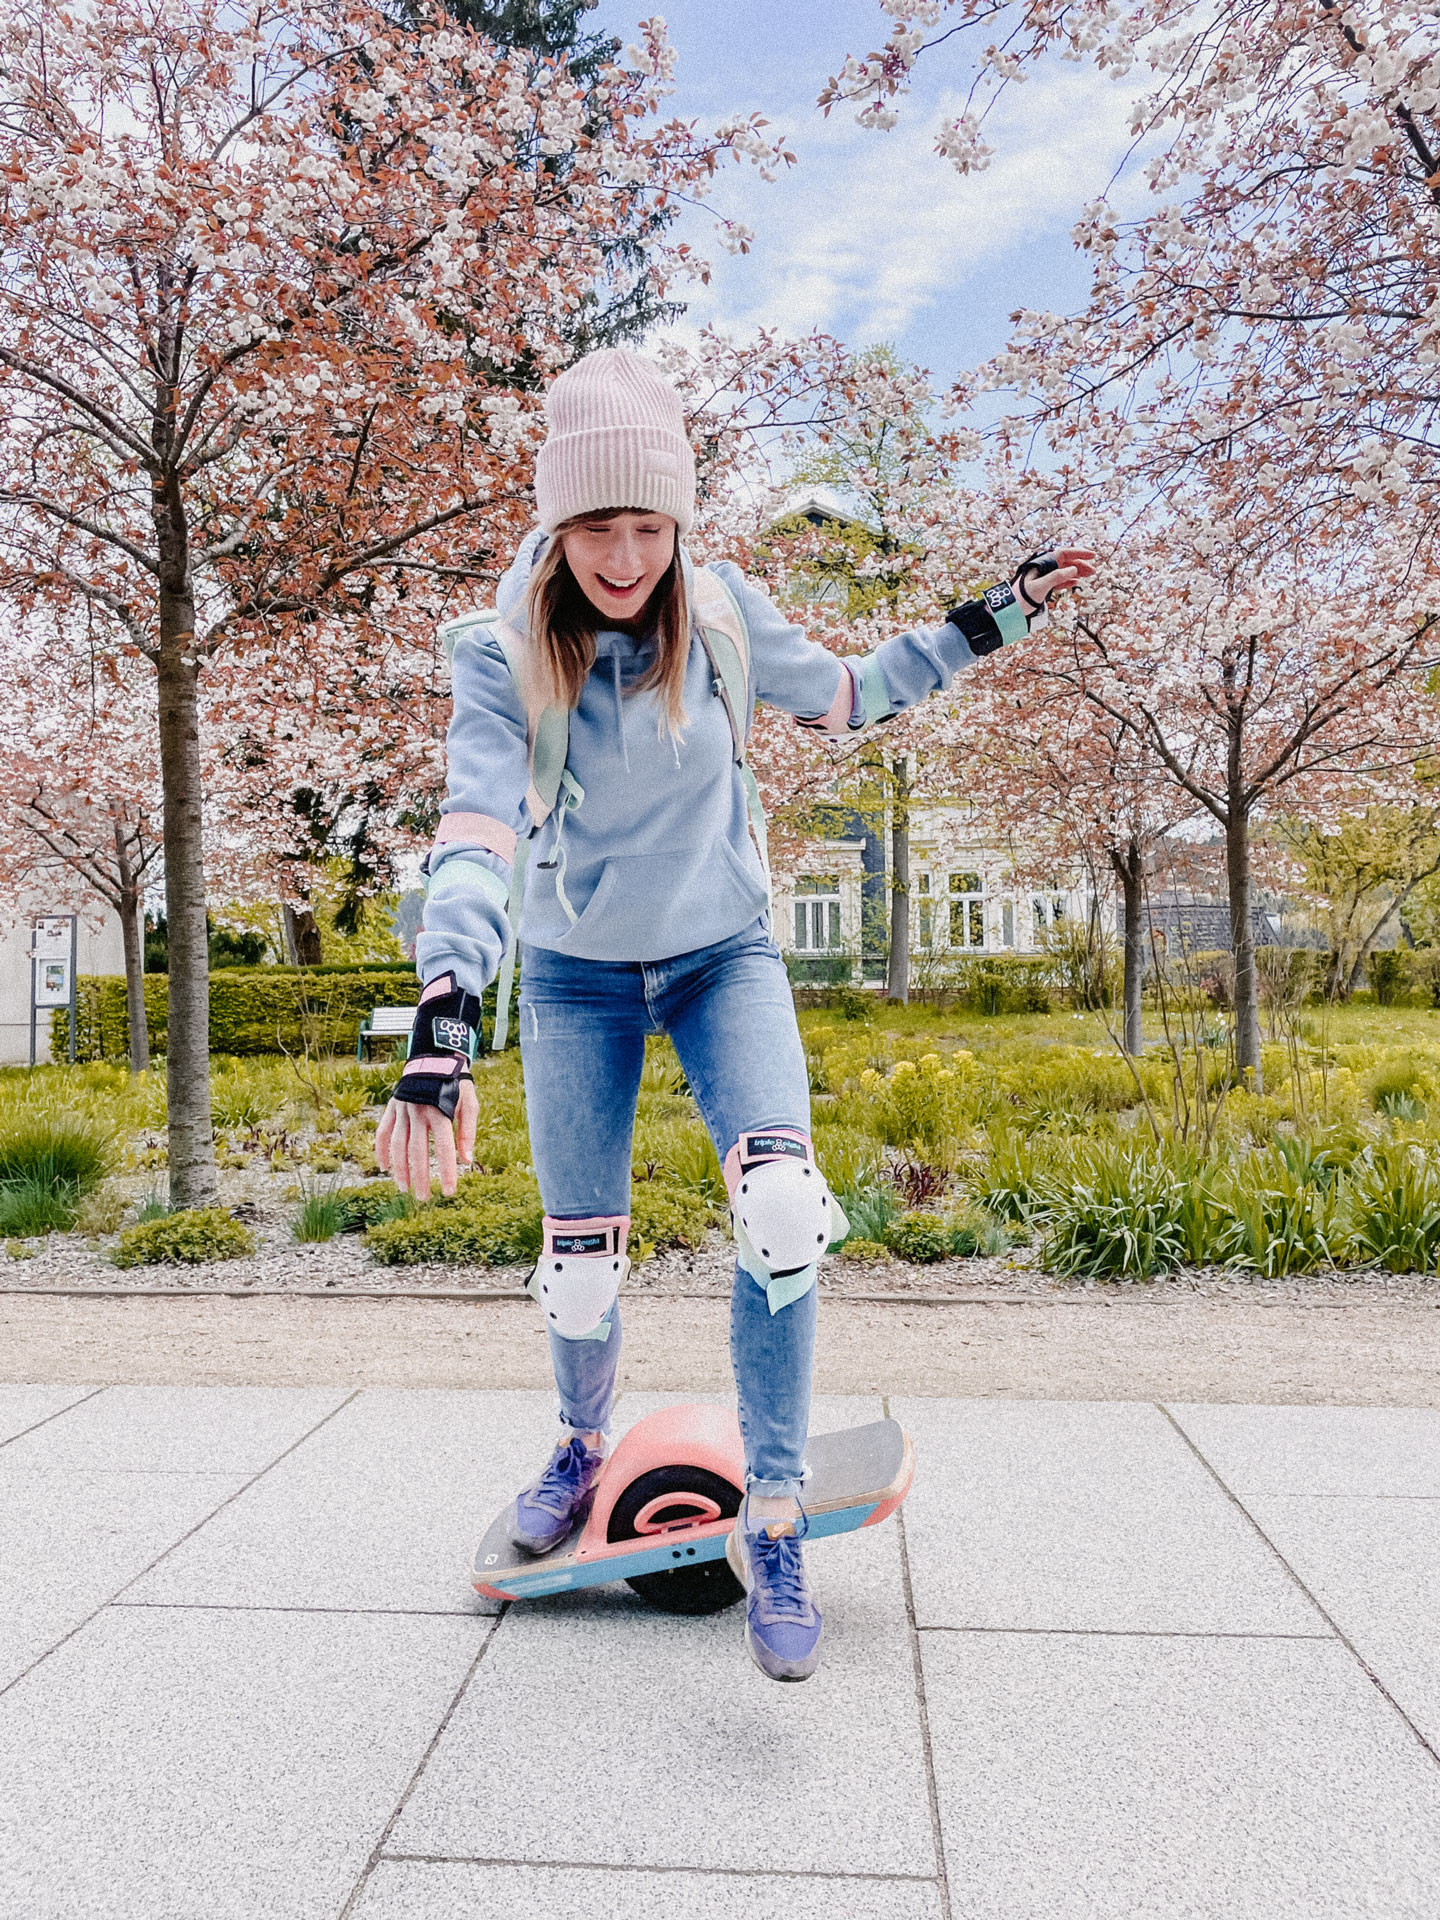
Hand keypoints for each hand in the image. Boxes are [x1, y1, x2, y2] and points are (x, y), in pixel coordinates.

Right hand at [375, 1079, 479, 1201]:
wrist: (435, 1058)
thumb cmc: (456, 1085)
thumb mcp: (470, 1104)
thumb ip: (468, 1132)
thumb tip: (466, 1161)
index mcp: (440, 1112)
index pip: (443, 1148)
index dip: (446, 1171)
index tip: (448, 1192)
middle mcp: (419, 1112)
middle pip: (417, 1151)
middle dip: (420, 1177)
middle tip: (424, 1198)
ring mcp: (402, 1110)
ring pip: (397, 1145)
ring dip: (400, 1169)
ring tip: (405, 1188)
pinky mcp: (392, 1108)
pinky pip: (382, 1132)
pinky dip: (381, 1150)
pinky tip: (385, 1168)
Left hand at [1016, 545, 1096, 611]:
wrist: (1012, 610)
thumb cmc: (1023, 596)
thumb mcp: (1040, 586)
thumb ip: (1057, 577)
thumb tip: (1074, 569)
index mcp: (1043, 563)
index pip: (1064, 553)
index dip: (1079, 553)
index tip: (1092, 555)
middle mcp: (1045, 568)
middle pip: (1067, 562)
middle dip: (1081, 564)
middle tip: (1093, 571)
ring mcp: (1046, 576)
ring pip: (1065, 571)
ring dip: (1078, 572)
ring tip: (1089, 575)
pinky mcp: (1046, 586)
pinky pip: (1060, 580)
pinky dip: (1069, 581)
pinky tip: (1076, 582)